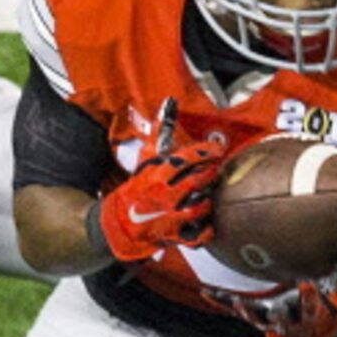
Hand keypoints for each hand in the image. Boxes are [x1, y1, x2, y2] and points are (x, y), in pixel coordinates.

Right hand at [97, 100, 228, 261]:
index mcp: (158, 171)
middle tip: (214, 172)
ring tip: (208, 196)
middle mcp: (164, 193)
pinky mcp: (173, 235)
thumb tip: (171, 101)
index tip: (217, 150)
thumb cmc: (137, 185)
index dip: (208, 151)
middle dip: (211, 175)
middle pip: (199, 180)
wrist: (119, 222)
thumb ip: (162, 130)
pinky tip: (206, 223)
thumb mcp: (147, 156)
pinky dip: (206, 230)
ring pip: (202, 207)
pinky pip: (199, 234)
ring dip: (208, 201)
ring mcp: (169, 216)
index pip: (189, 156)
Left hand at [233, 274, 336, 336]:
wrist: (314, 323)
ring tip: (239, 303)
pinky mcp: (258, 316)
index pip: (311, 308)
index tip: (308, 284)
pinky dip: (228, 304)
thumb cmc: (325, 300)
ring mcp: (272, 321)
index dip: (309, 297)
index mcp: (310, 314)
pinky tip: (211, 293)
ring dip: (249, 313)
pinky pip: (241, 312)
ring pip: (260, 321)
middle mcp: (291, 322)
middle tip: (272, 310)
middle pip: (283, 322)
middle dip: (278, 316)